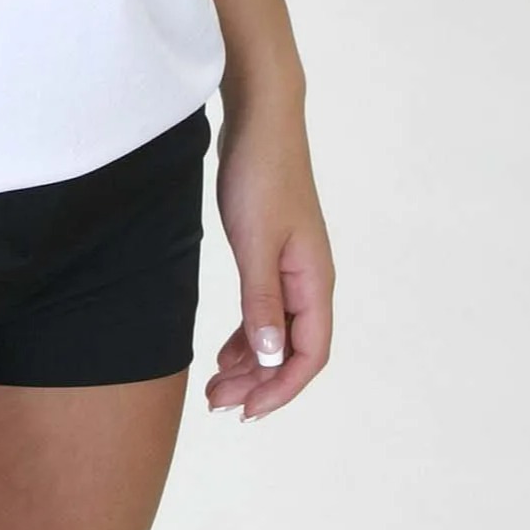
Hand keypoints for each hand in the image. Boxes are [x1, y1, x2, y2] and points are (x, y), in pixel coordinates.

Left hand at [205, 97, 334, 422]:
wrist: (261, 118)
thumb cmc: (261, 174)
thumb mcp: (255, 241)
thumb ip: (262, 300)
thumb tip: (270, 359)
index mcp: (314, 281)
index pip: (308, 356)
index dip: (280, 389)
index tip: (245, 411)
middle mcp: (310, 280)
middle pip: (292, 350)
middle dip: (258, 383)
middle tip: (216, 403)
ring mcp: (292, 266)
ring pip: (276, 331)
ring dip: (250, 362)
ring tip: (215, 386)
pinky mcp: (273, 251)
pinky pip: (265, 308)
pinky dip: (246, 333)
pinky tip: (224, 349)